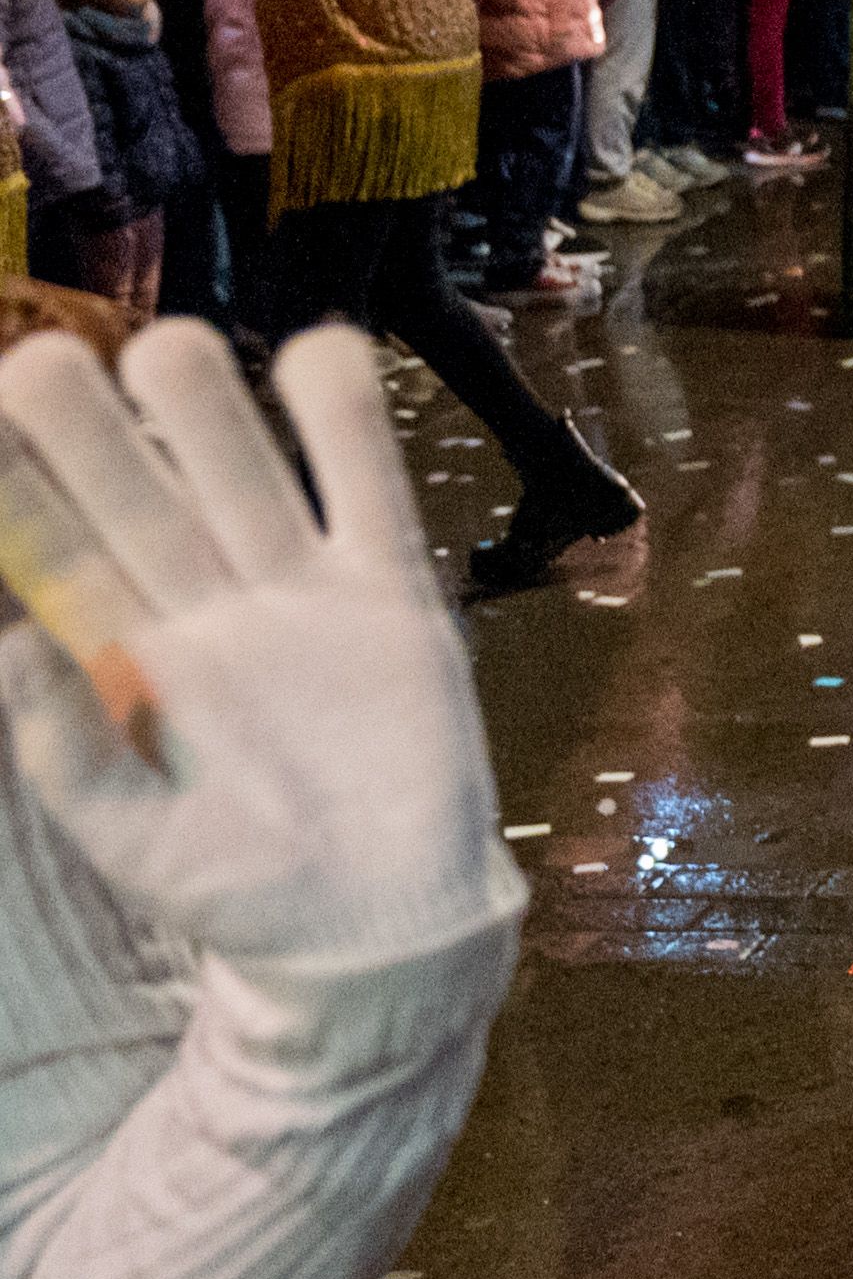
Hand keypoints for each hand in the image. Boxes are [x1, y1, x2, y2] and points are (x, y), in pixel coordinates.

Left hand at [0, 322, 516, 970]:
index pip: (57, 550)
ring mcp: (297, 591)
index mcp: (127, 656)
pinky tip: (320, 352)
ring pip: (241, 467)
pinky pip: (367, 486)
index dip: (17, 491)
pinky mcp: (388, 594)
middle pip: (139, 488)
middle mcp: (205, 603)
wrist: (374, 928)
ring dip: (205, 406)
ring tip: (162, 349)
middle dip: (89, 428)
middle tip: (40, 365)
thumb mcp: (129, 838)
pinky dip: (347, 420)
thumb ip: (65, 747)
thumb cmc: (240, 890)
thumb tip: (6, 643)